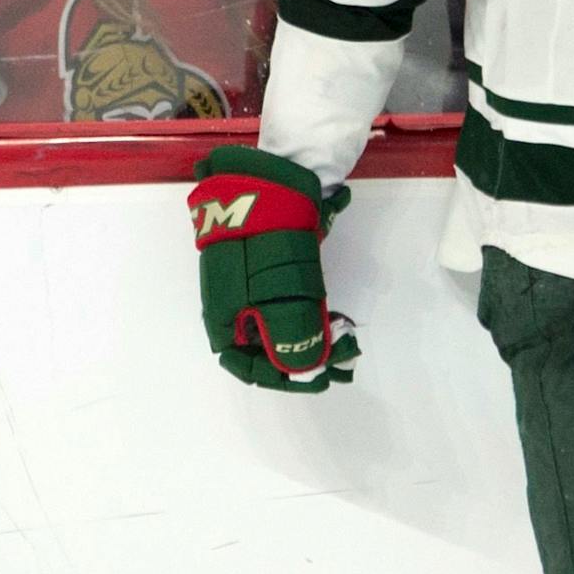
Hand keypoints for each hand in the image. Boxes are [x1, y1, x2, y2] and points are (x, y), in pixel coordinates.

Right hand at [188, 145, 357, 391]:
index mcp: (225, 325)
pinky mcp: (271, 272)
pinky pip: (291, 304)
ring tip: (348, 345)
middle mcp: (236, 313)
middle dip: (306, 361)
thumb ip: (290, 337)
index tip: (319, 380)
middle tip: (343, 366)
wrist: (262, 192)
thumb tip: (303, 368)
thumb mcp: (276, 299)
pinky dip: (313, 316)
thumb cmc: (261, 251)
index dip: (284, 378)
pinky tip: (338, 319)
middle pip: (269, 350)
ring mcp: (253, 291)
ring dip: (315, 340)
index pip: (250, 368)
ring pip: (284, 328)